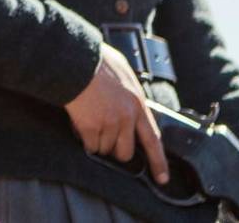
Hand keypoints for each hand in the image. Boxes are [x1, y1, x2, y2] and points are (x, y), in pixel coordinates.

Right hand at [64, 42, 168, 183]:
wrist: (76, 60)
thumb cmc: (97, 62)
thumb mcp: (125, 75)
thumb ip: (131, 95)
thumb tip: (133, 107)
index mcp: (137, 104)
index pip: (153, 140)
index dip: (158, 162)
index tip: (161, 178)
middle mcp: (126, 117)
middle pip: (125, 152)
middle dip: (114, 149)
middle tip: (104, 136)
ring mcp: (108, 123)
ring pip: (104, 149)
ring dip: (96, 140)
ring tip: (89, 120)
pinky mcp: (90, 127)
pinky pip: (89, 145)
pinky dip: (83, 138)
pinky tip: (80, 123)